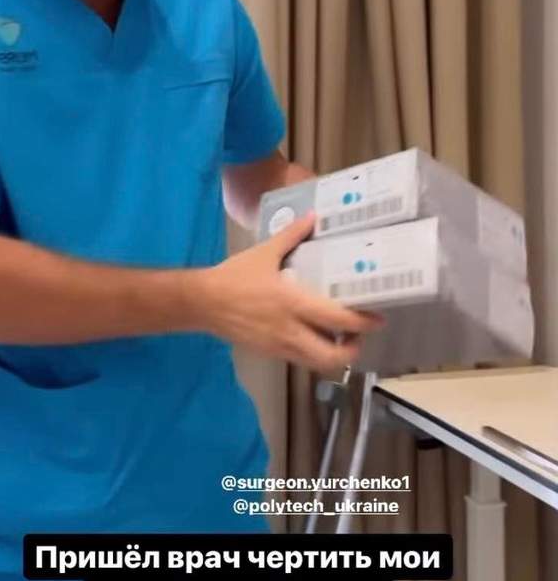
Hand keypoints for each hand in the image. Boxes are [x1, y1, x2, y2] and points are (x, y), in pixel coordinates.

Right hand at [197, 212, 384, 372]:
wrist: (203, 302)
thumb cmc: (235, 276)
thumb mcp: (265, 252)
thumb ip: (292, 235)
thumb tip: (313, 217)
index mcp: (293, 303)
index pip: (337, 319)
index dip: (362, 323)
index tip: (377, 317)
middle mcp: (290, 330)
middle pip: (332, 356)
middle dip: (353, 349)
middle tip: (359, 335)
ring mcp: (280, 346)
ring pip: (316, 363)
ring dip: (334, 354)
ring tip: (340, 338)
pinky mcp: (270, 353)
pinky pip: (299, 359)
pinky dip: (313, 352)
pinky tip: (313, 336)